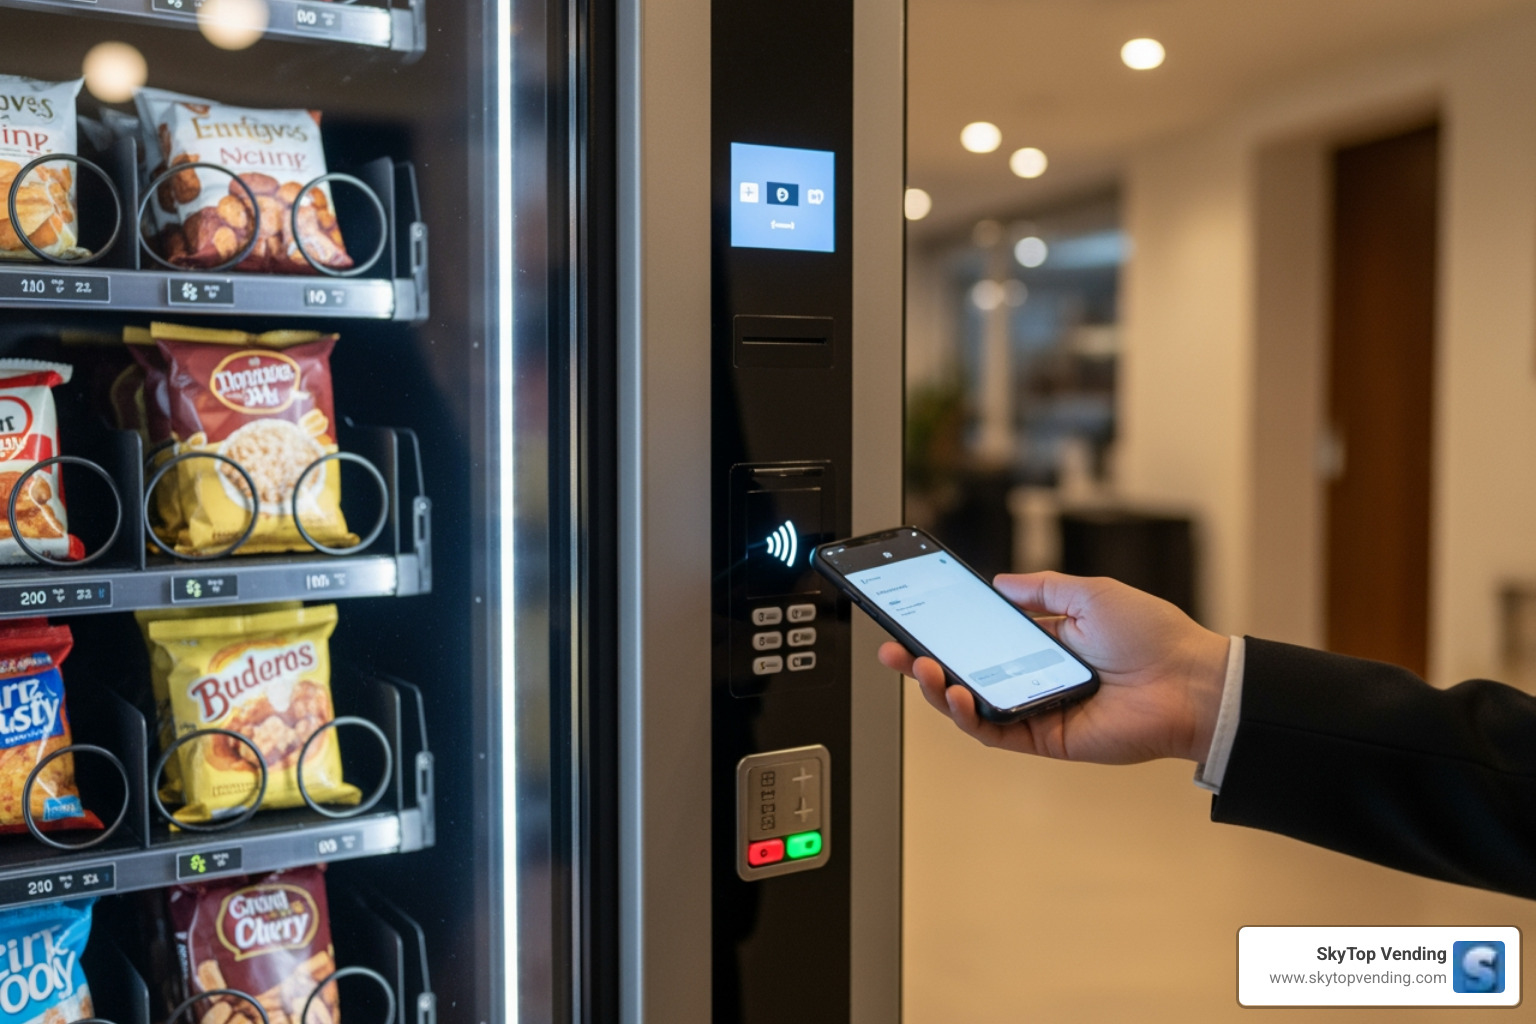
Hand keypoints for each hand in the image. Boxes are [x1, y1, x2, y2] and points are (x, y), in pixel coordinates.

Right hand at [878, 571, 1229, 764]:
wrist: (1191, 682)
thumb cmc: (1153, 635)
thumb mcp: (1090, 593)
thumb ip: (1041, 588)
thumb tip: (998, 583)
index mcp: (1043, 641)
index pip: (980, 638)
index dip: (944, 632)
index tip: (912, 619)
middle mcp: (1033, 677)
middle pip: (965, 674)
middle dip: (922, 663)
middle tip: (893, 650)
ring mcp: (1037, 710)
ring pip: (970, 707)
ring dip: (937, 689)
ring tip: (920, 668)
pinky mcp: (1045, 739)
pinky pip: (995, 733)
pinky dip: (969, 717)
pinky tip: (957, 696)